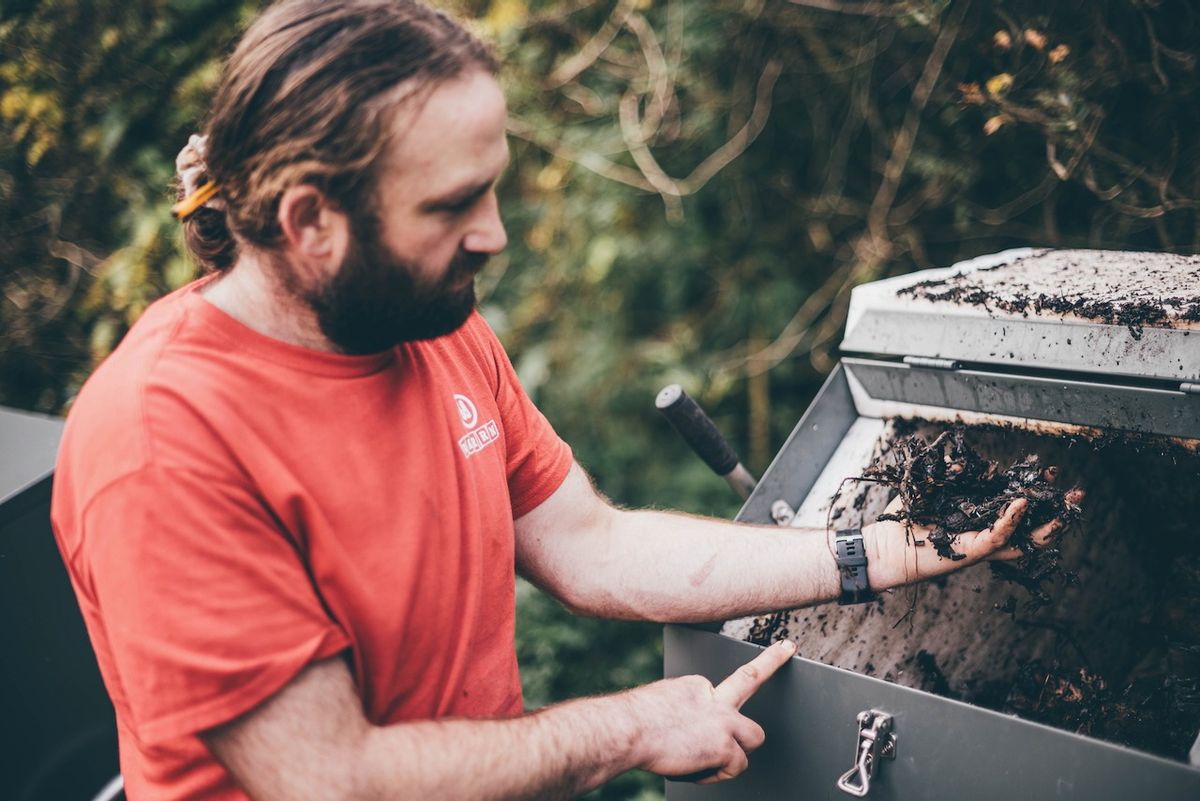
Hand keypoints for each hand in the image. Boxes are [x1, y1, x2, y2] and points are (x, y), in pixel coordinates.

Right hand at [625, 639, 795, 783]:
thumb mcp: (658, 704)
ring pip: (753, 736)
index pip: (717, 694)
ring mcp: (723, 718)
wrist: (627, 729)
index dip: (714, 710)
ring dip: (734, 754)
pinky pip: (736, 765)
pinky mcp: (726, 743)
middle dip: (770, 663)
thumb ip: (680, 710)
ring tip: (704, 761)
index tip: (731, 681)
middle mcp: (712, 696)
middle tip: (786, 648)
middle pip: (749, 680)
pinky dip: (715, 775)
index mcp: (694, 686)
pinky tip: (694, 770)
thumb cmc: (631, 721)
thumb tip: (678, 727)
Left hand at [862, 488, 1083, 590]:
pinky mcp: (972, 551)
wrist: (885, 545)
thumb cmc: (905, 519)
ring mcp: (983, 544)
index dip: (1038, 489)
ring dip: (1049, 521)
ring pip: (1026, 539)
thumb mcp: (931, 488)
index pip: (1020, 504)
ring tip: (1065, 503)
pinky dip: (1013, 519)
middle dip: (1058, 510)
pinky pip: (999, 536)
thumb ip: (948, 473)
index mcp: (982, 518)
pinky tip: (1024, 503)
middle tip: (1077, 493)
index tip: (1052, 471)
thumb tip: (963, 461)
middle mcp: (988, 533)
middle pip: (1034, 526)